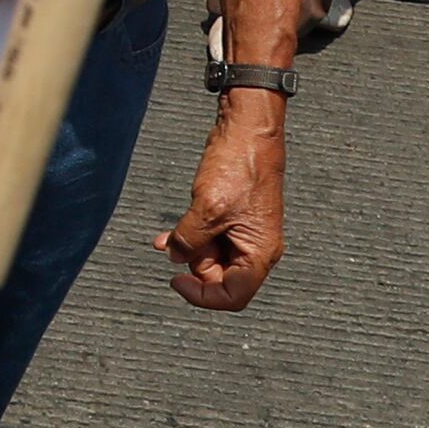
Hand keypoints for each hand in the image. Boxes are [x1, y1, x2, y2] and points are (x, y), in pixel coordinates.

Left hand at [156, 109, 285, 308]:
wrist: (248, 131)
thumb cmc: (238, 167)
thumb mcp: (206, 209)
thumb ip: (188, 241)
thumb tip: (174, 257)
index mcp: (260, 253)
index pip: (233, 296)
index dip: (201, 295)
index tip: (174, 279)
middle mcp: (257, 248)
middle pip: (220, 278)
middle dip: (194, 265)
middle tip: (178, 242)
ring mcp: (246, 233)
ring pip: (211, 258)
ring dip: (188, 249)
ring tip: (170, 234)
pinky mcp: (234, 219)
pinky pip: (210, 239)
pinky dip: (190, 238)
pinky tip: (168, 235)